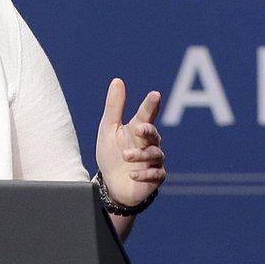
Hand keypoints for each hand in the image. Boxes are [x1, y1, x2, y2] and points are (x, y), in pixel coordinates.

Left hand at [95, 78, 166, 206]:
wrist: (111, 183)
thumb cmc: (112, 153)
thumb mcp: (108, 128)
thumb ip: (114, 106)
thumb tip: (118, 80)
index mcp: (138, 128)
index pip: (146, 114)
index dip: (151, 104)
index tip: (155, 94)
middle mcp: (149, 143)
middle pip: (153, 134)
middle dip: (147, 131)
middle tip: (138, 129)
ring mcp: (154, 161)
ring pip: (154, 155)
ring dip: (140, 155)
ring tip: (125, 156)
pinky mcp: (155, 178)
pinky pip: (155, 175)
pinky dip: (144, 174)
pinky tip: (132, 174)